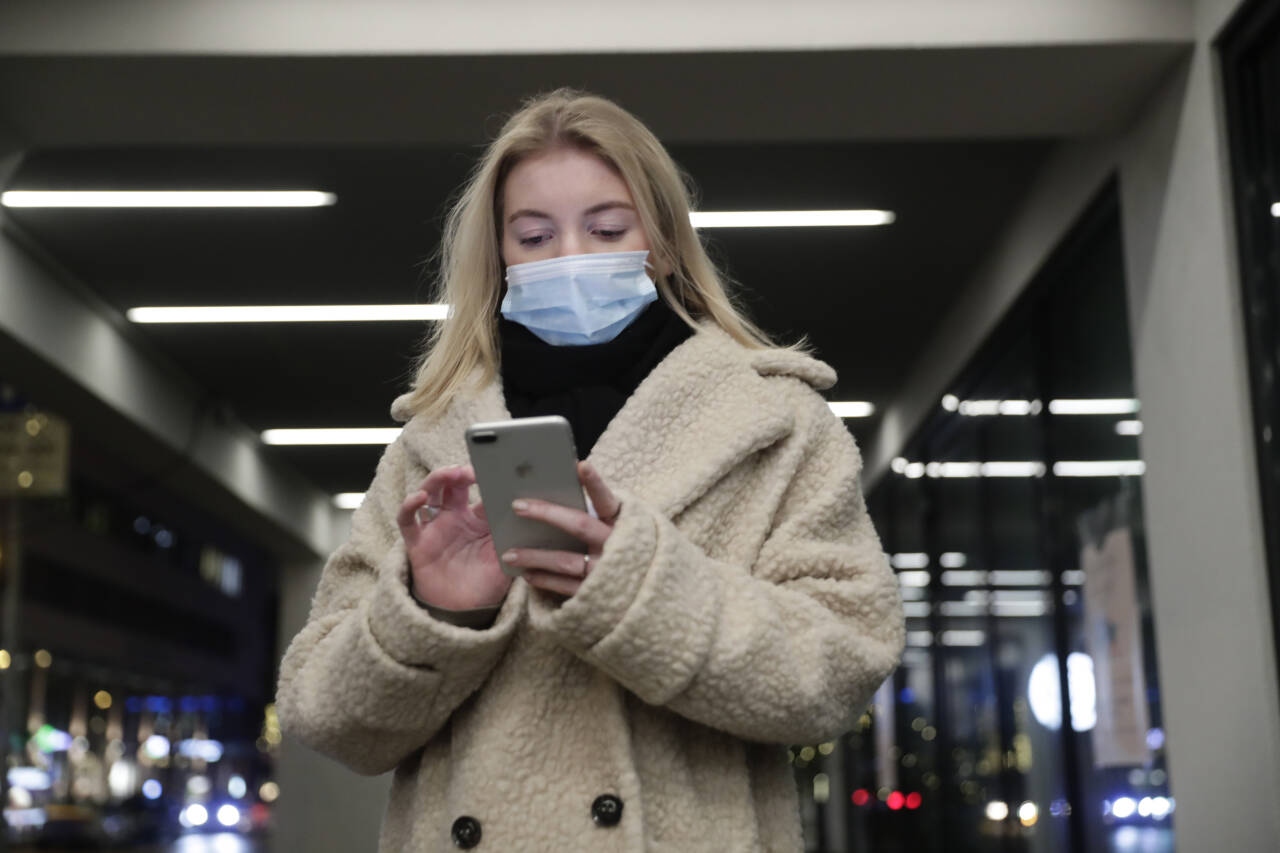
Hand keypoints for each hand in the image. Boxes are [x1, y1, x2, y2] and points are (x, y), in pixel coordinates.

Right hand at [396, 465, 513, 610]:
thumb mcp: (505, 560)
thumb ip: (514, 539)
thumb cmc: (485, 585)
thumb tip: (532, 517)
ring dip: (437, 479)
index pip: (481, 491)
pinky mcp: (417, 542)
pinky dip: (408, 506)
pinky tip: (418, 498)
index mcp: (478, 519)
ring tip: (449, 474)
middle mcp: (455, 518)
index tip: (496, 471)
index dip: (486, 480)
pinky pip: (407, 520)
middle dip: (460, 472)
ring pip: (430, 492)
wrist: (463, 614)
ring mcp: (435, 528)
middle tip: (470, 470)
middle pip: (453, 484)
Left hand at [499, 461, 621, 597]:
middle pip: (580, 525)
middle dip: (547, 514)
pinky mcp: (597, 594)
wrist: (645, 592)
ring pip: (566, 560)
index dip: (595, 484)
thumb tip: (558, 493)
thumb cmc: (623, 550)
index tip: (580, 466)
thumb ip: (597, 513)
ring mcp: (608, 571)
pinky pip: (565, 586)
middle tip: (517, 505)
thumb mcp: (620, 529)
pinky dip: (544, 579)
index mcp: (623, 523)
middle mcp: (616, 545)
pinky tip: (526, 575)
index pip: (607, 500)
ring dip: (535, 556)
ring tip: (508, 553)